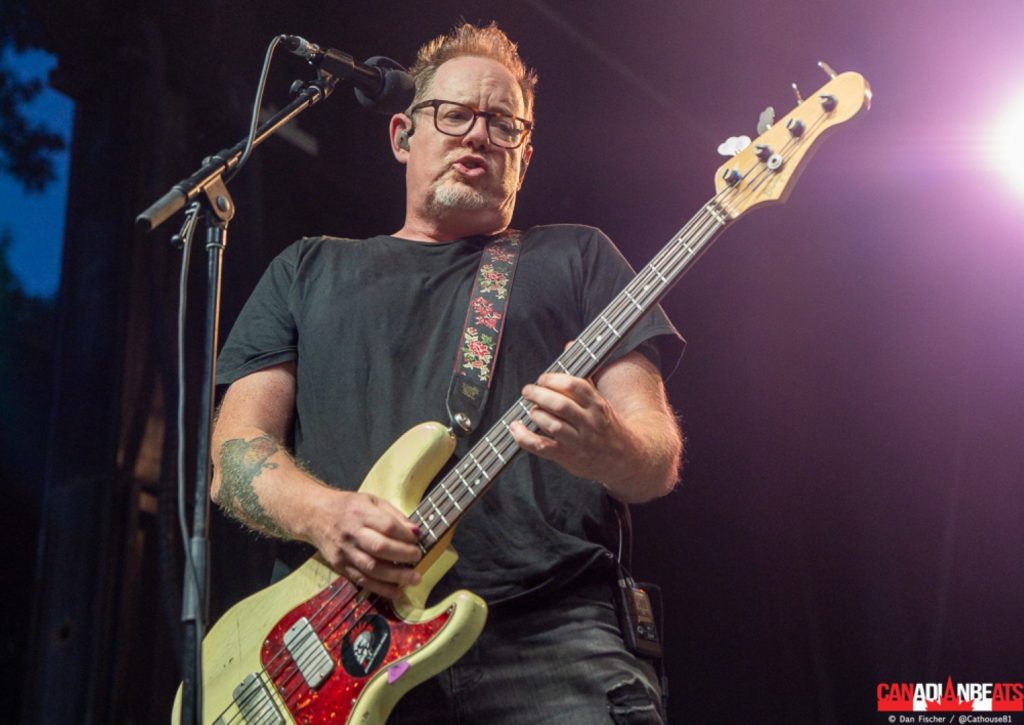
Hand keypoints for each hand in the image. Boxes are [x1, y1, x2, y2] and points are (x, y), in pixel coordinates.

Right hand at [306, 489, 422, 598]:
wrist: (316, 515)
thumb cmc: (349, 507)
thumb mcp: (372, 501)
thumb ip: (394, 516)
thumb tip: (416, 532)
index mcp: (361, 513)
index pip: (387, 526)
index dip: (405, 535)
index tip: (417, 540)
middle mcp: (352, 533)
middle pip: (380, 548)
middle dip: (403, 556)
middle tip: (418, 558)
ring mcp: (345, 552)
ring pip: (372, 568)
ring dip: (396, 576)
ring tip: (414, 579)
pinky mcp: (340, 566)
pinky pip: (362, 581)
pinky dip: (381, 588)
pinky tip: (396, 591)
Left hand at [509, 372, 631, 483]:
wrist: (626, 459)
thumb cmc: (607, 426)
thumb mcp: (601, 399)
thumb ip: (583, 374)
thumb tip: (569, 344)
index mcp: (598, 404)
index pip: (575, 386)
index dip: (554, 379)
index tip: (543, 378)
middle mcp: (589, 422)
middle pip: (560, 405)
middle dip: (539, 394)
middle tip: (528, 390)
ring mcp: (578, 441)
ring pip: (552, 425)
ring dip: (535, 414)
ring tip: (531, 410)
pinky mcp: (568, 456)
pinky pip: (542, 446)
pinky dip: (524, 437)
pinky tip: (516, 428)